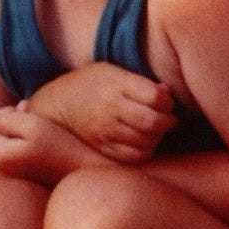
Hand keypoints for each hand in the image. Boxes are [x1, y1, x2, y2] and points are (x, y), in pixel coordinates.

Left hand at [0, 105, 91, 186]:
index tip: (19, 111)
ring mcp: (10, 181)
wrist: (82, 170)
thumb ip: (6, 119)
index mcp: (1, 156)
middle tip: (25, 118)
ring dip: (4, 139)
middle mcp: (0, 172)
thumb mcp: (33, 124)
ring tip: (26, 132)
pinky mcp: (20, 184)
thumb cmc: (60, 144)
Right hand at [29, 63, 177, 162]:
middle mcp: (109, 108)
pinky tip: (144, 141)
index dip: (168, 101)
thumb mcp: (113, 71)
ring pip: (146, 141)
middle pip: (152, 121)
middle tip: (170, 119)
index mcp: (115, 84)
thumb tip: (167, 95)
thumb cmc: (92, 83)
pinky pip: (134, 156)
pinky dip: (146, 150)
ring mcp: (105, 130)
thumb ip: (140, 82)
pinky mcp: (103, 147)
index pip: (155, 96)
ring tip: (156, 129)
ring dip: (158, 136)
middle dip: (168, 121)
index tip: (167, 102)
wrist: (58, 103)